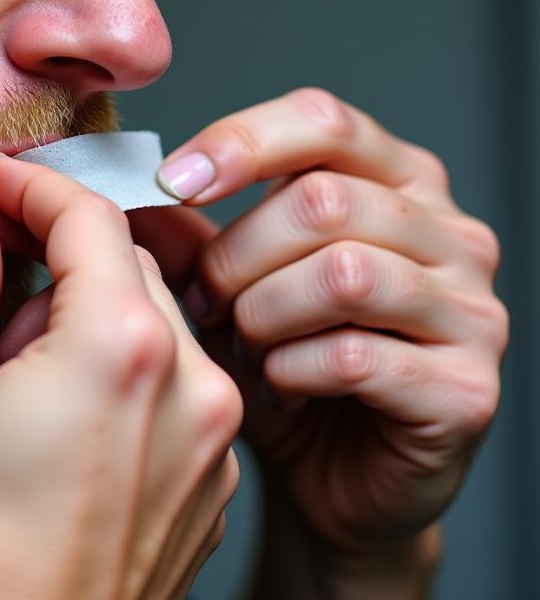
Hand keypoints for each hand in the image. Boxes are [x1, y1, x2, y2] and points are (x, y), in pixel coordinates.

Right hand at [0, 157, 242, 599]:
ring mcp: (211, 443)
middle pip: (128, 264)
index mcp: (119, 350)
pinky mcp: (209, 484)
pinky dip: (121, 374)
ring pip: (153, 324)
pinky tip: (60, 427)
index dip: (34, 184)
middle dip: (58, 258)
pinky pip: (174, 387)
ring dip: (87, 320)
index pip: (91, 215)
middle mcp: (191, 388)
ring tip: (17, 384)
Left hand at [131, 89, 506, 588]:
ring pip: (341, 274)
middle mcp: (450, 232)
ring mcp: (473, 309)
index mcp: (396, 180)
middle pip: (321, 201)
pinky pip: (355, 357)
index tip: (173, 183)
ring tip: (247, 343)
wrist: (334, 479)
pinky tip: (282, 384)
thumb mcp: (227, 285)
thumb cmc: (284, 364)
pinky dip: (291, 371)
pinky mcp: (469, 387)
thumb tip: (127, 190)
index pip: (322, 121)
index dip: (239, 143)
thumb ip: (188, 233)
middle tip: (204, 301)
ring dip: (264, 314)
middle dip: (236, 255)